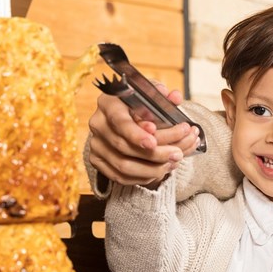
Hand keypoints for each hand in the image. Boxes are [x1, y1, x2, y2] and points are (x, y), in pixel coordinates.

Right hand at [86, 85, 201, 186]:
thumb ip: (162, 96)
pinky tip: (160, 171)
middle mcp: (98, 124)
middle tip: (177, 154)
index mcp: (108, 103)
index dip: (136, 134)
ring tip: (173, 163)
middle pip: (124, 146)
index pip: (119, 121)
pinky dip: (142, 177)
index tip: (153, 143)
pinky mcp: (97, 161)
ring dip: (152, 168)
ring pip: (123, 166)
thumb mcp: (148, 94)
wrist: (121, 117)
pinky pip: (120, 177)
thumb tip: (175, 97)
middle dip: (155, 153)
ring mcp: (96, 145)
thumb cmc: (137, 104)